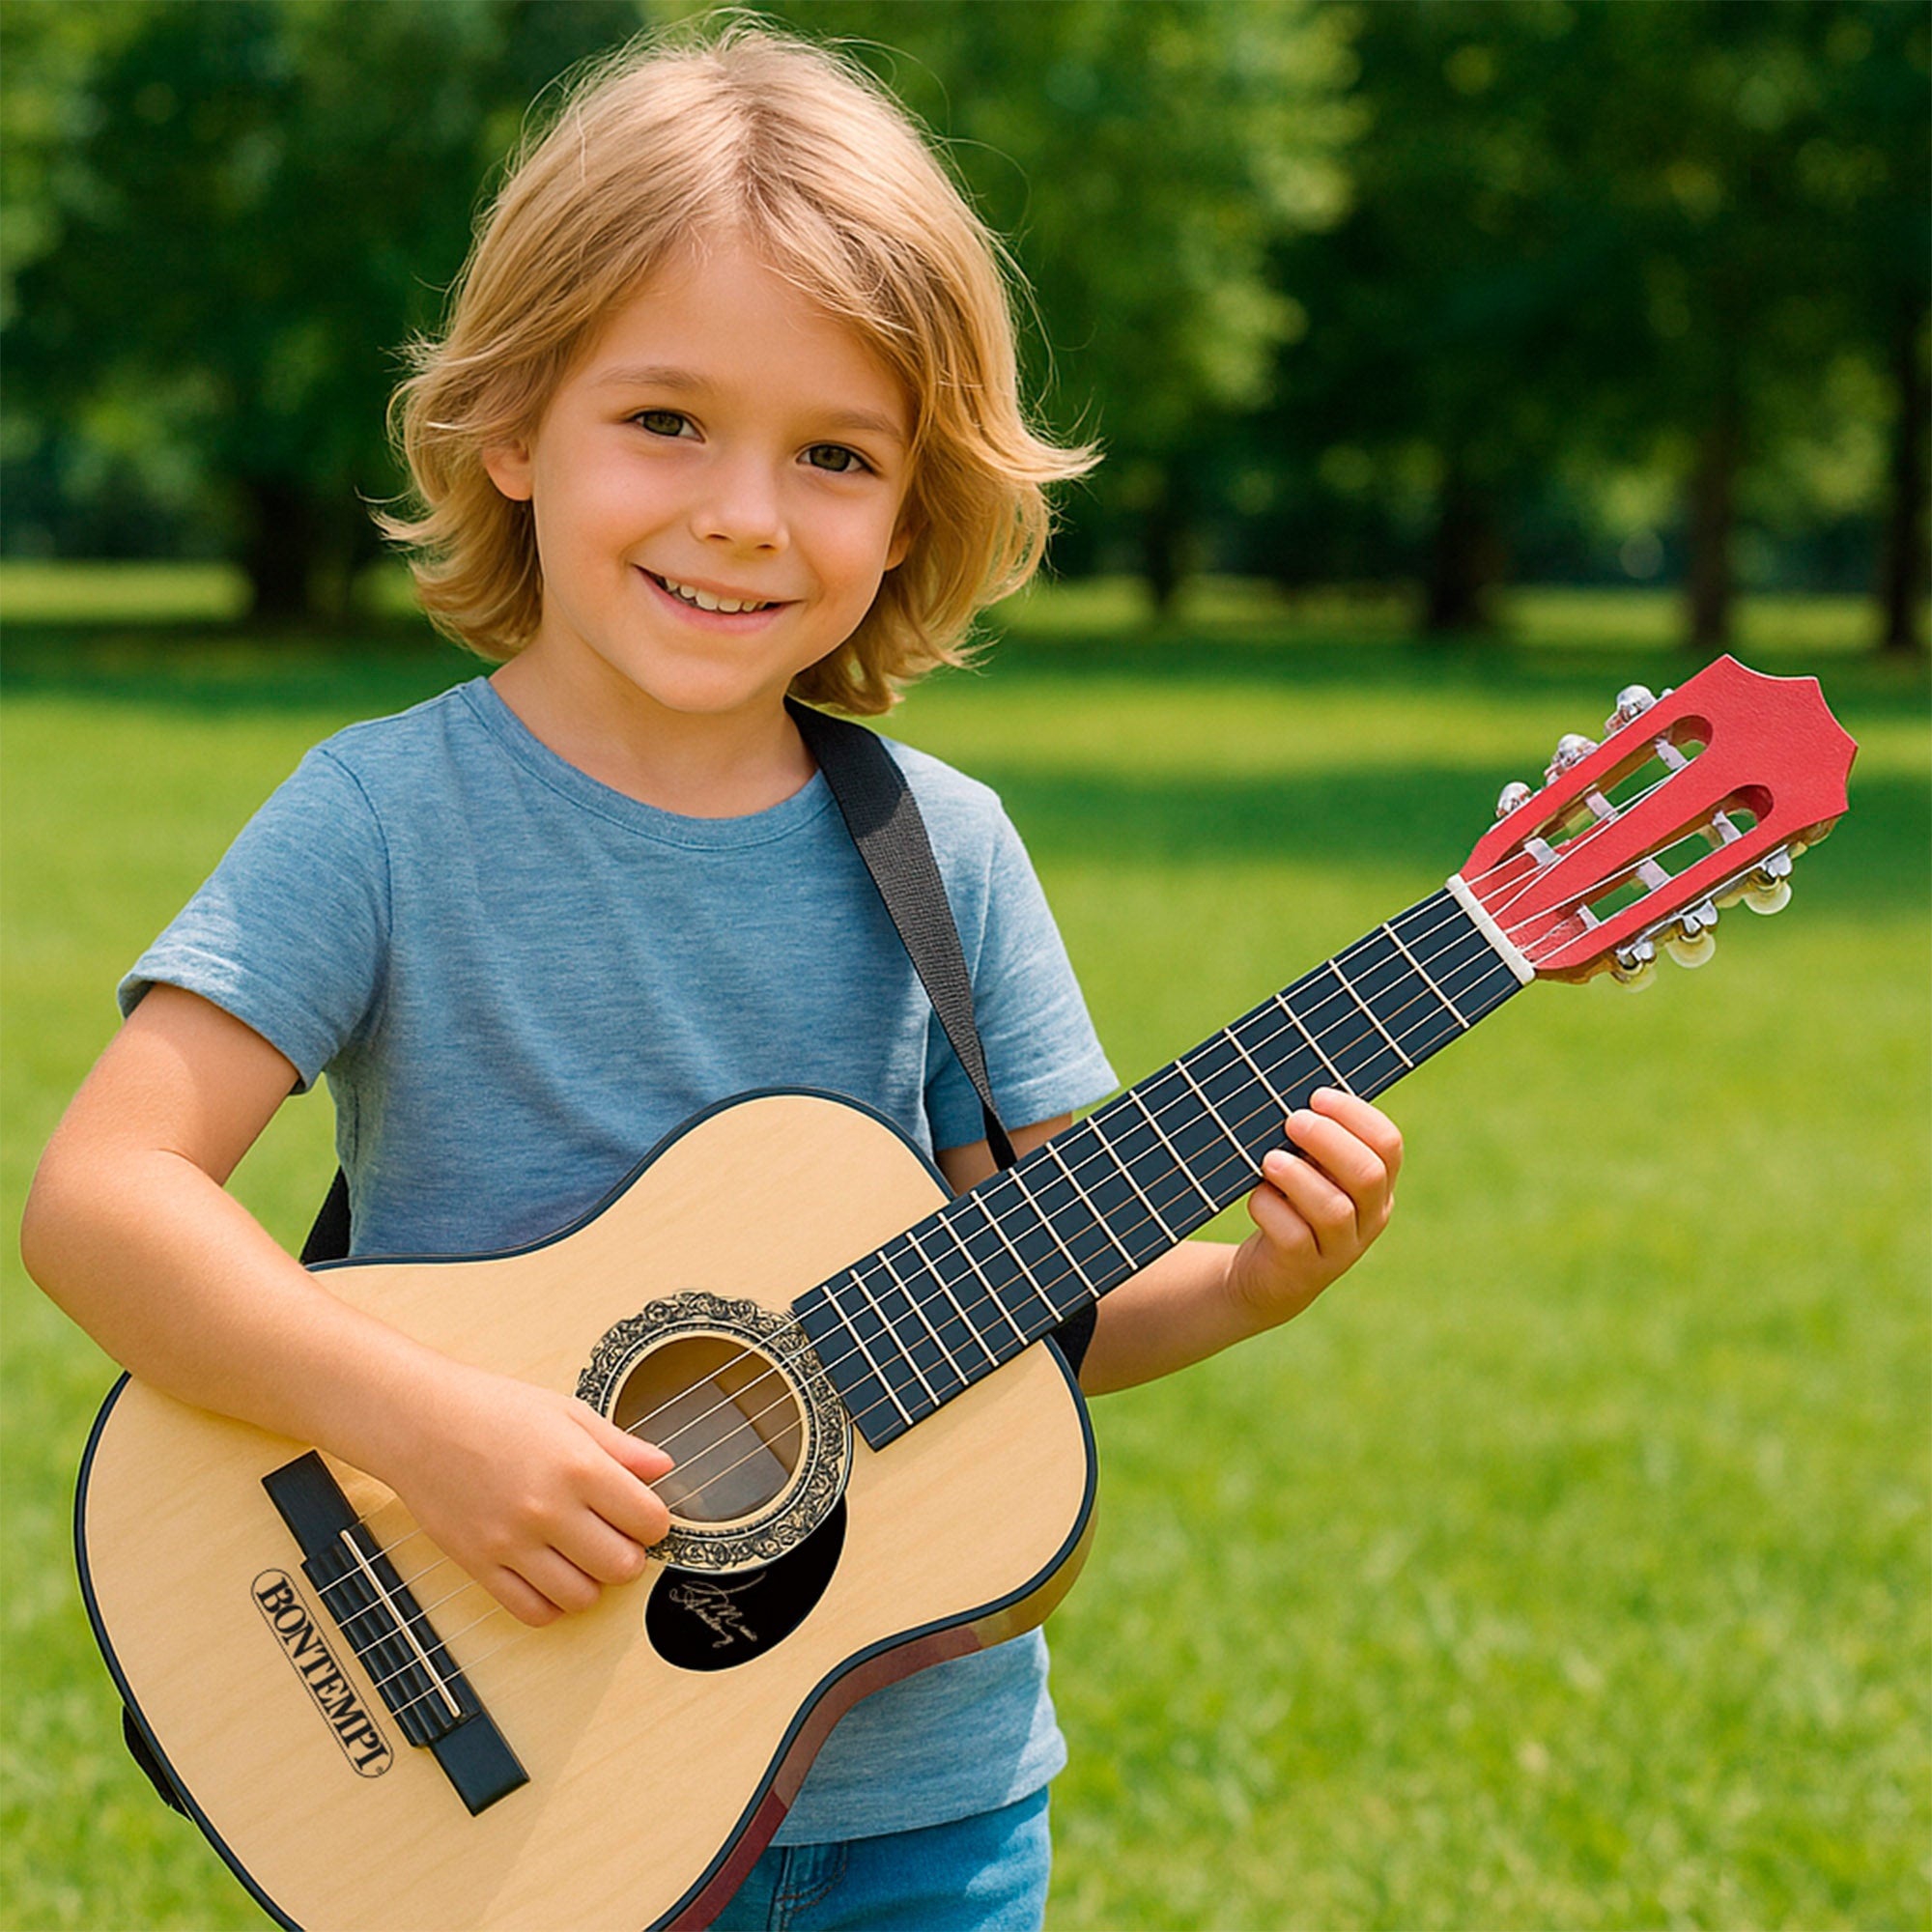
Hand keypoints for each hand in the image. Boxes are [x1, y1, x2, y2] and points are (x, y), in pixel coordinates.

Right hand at [377, 1362, 674, 1627]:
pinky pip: (532, 1611)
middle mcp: (548, 1509)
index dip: (654, 1521)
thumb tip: (663, 1468)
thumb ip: (620, 1445)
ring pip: (581, 1597)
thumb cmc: (493, 1409)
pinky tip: (550, 1574)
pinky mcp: (480, 1565)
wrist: (418, 1420)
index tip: (642, 1514)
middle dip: (629, 1554)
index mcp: (578, 1466)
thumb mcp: (567, 1412)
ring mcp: (512, 1542)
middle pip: (622, 1566)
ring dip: (591, 1581)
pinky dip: (551, 1602)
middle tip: (615, 1536)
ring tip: (581, 1554)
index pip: (648, 1520)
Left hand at [1227, 1088, 1402, 1331]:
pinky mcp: (1305, 1270)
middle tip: (1292, 1121)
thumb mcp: (1310, 1171)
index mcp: (1377, 1184)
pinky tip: (1257, 1195)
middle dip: (1328, 1140)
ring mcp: (1340, 1249)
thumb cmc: (1289, 1203)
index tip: (1317, 1096)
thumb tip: (1291, 1095)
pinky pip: (1294, 1237)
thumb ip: (1313, 1140)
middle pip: (1368, 1174)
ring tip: (1270, 1159)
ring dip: (1298, 1176)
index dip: (1355, 1114)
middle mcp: (1369, 1217)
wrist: (1268, 1273)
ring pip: (1334, 1209)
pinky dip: (1271, 1209)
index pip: (1387, 1144)